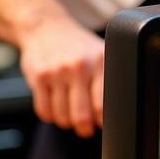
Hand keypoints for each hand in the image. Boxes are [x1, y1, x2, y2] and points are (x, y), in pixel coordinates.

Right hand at [16, 13, 104, 137]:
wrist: (46, 28)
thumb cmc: (78, 46)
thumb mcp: (101, 53)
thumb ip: (109, 78)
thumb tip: (121, 110)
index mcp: (100, 61)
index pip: (104, 104)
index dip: (103, 121)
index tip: (103, 125)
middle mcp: (79, 66)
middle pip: (82, 115)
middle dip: (84, 129)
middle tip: (86, 130)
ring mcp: (57, 72)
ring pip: (62, 116)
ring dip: (67, 122)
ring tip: (71, 117)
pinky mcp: (39, 77)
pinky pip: (44, 110)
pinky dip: (50, 116)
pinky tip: (56, 109)